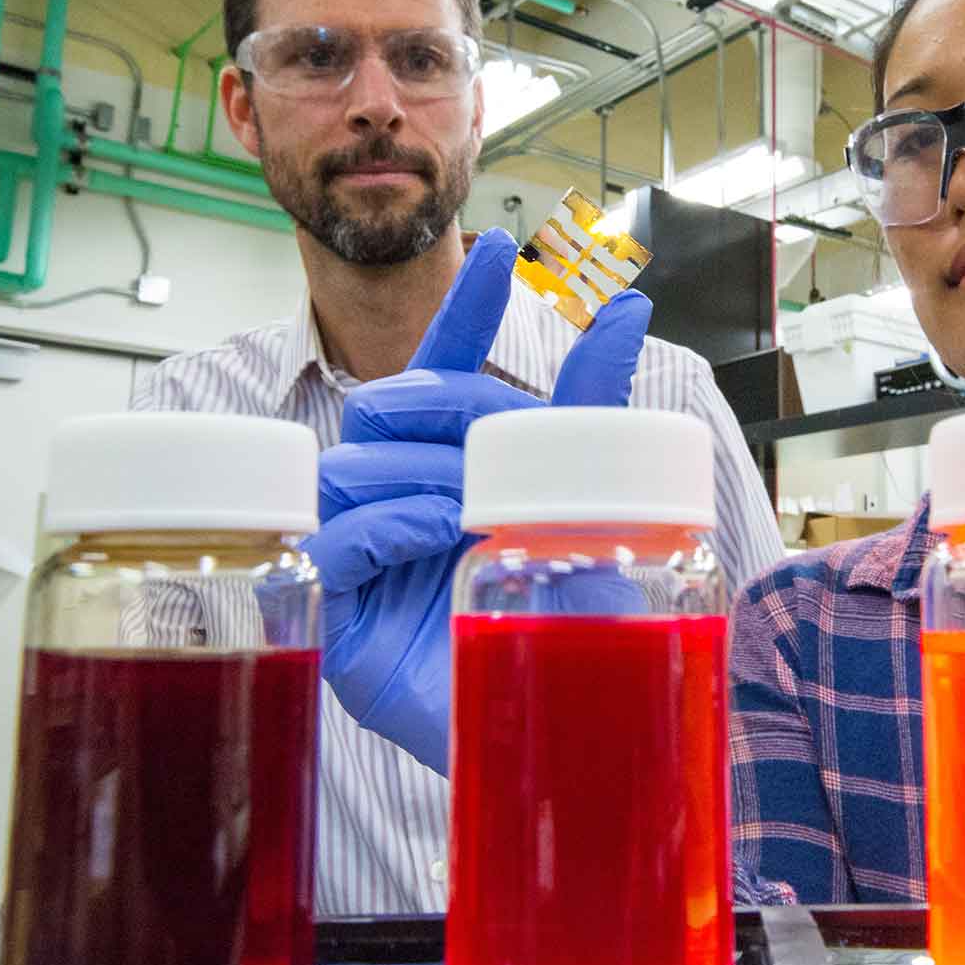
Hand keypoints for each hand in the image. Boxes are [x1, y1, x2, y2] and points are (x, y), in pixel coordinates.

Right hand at [302, 228, 651, 772]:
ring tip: (475, 504)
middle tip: (494, 437)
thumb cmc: (574, 614)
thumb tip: (627, 308)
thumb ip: (591, 405)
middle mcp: (400, 502)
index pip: (443, 369)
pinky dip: (390, 523)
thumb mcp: (587, 498)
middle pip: (388, 406)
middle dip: (442, 406)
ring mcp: (364, 557)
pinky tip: (442, 530)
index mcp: (454, 467)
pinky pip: (339, 538)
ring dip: (423, 472)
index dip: (468, 309)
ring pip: (354, 466)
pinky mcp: (337, 616)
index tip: (502, 243)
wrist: (572, 720)